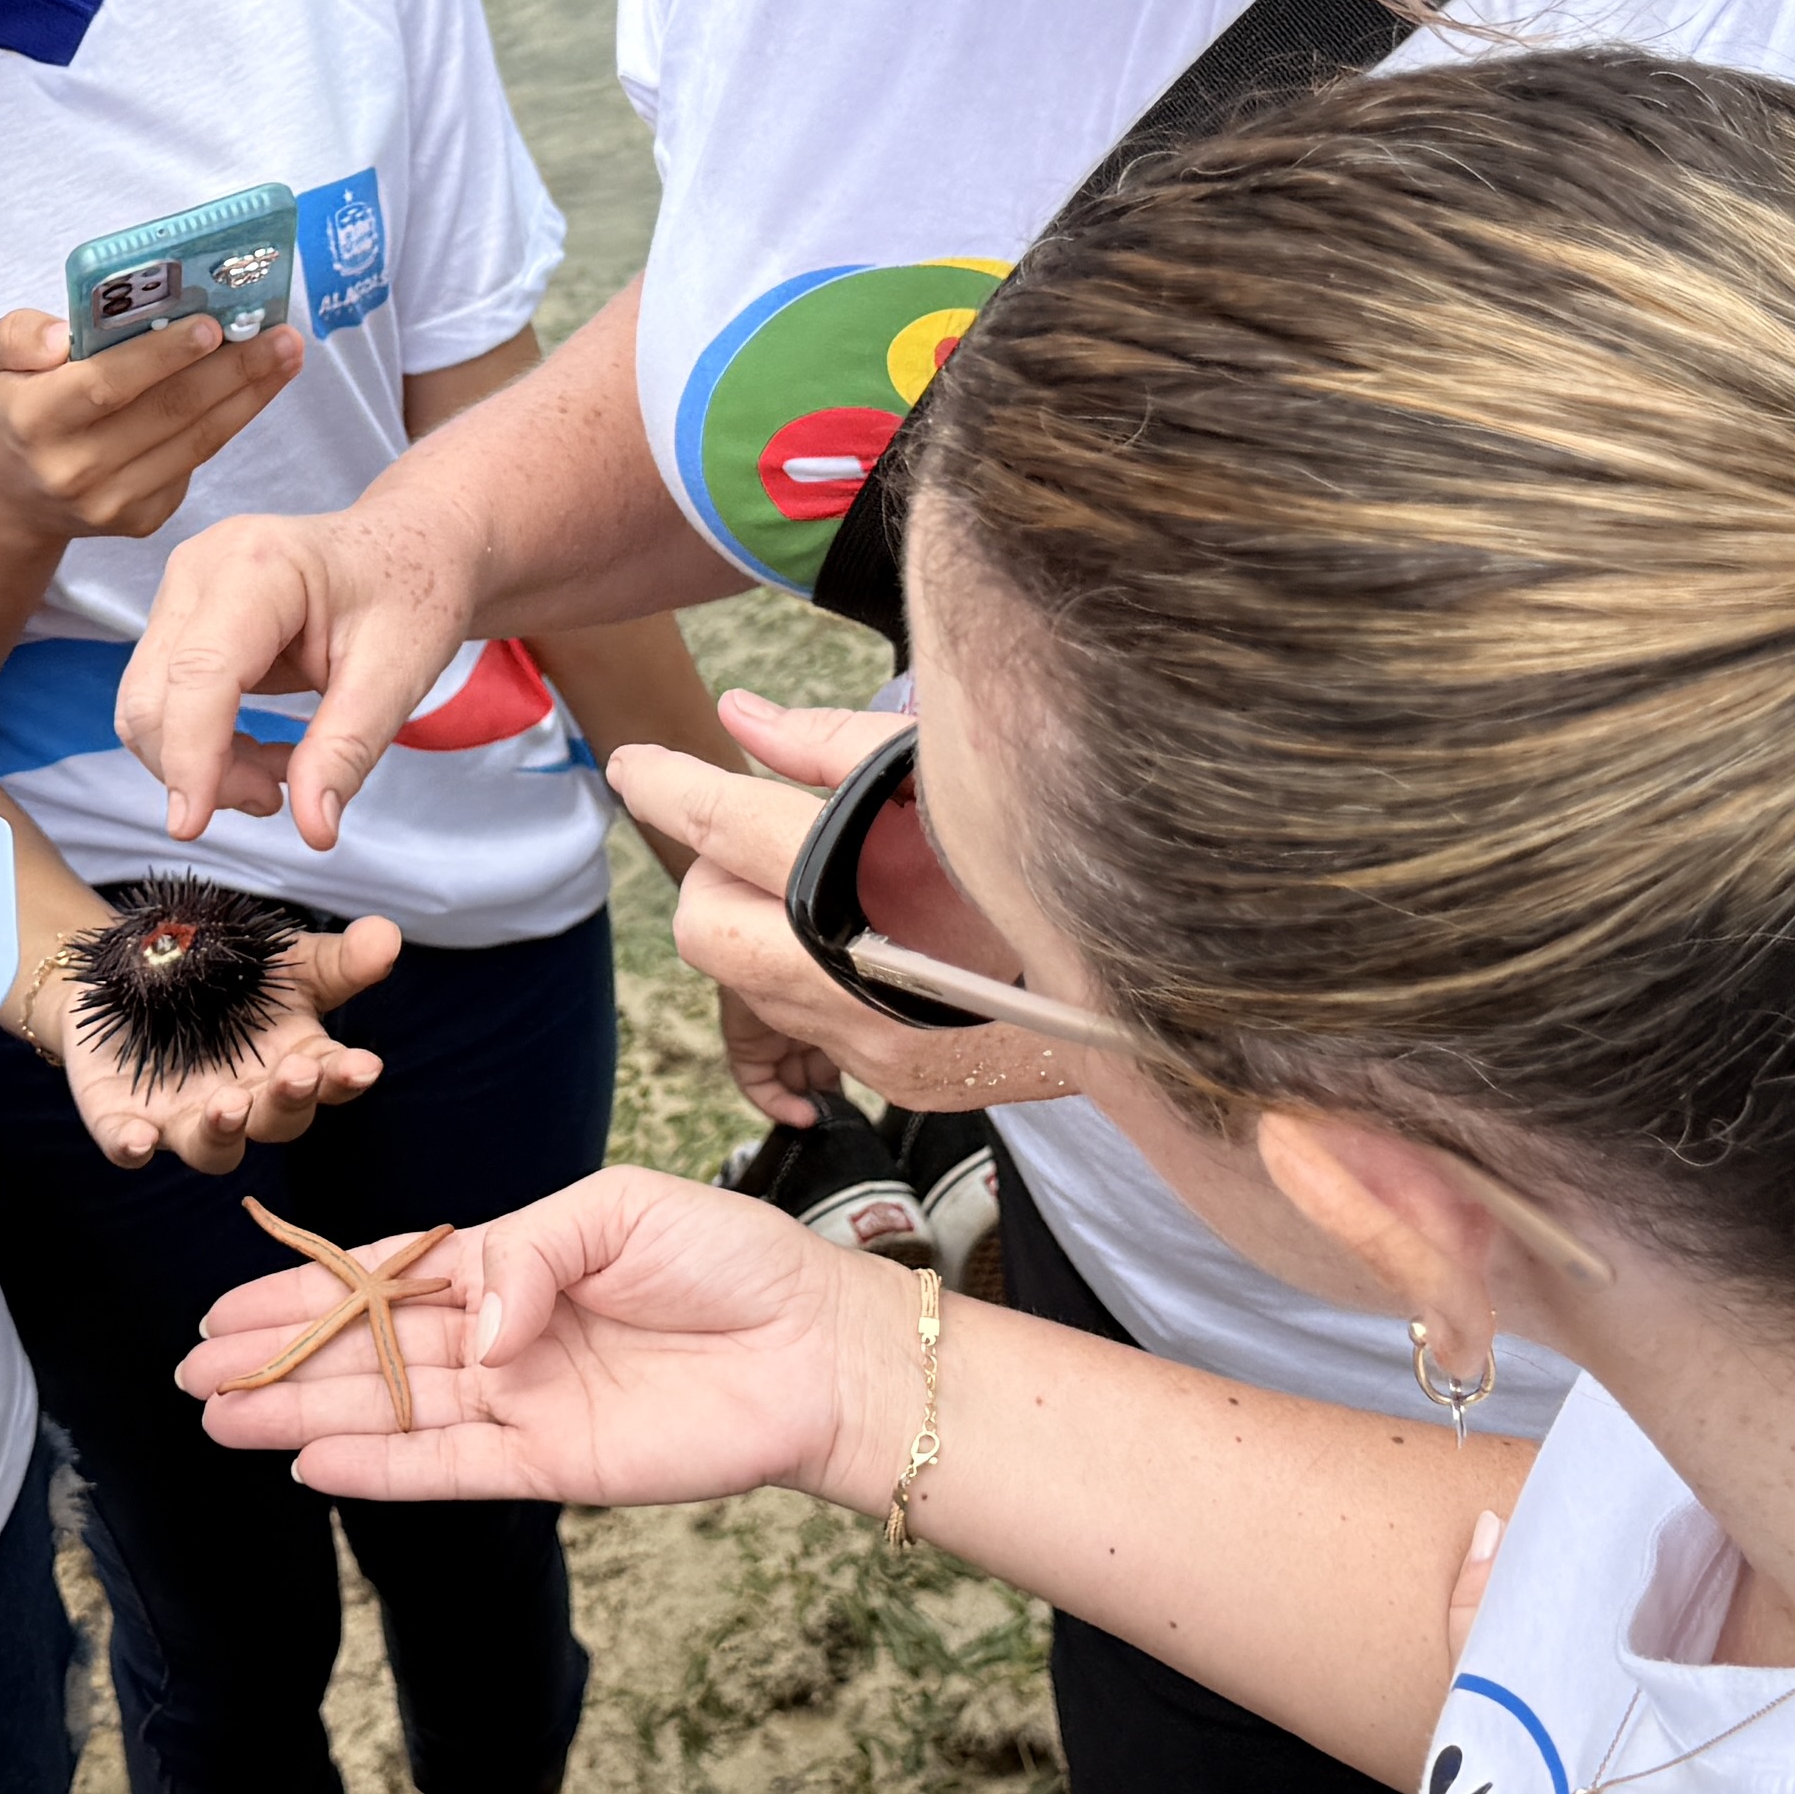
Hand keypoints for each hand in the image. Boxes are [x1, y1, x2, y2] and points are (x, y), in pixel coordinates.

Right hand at [0, 307, 303, 548]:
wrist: (17, 494)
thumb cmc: (18, 407)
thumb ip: (20, 335)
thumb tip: (65, 335)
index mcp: (35, 420)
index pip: (108, 385)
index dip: (162, 355)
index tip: (211, 325)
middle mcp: (74, 469)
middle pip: (169, 412)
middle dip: (233, 369)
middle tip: (280, 334)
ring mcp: (112, 501)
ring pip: (196, 440)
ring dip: (249, 394)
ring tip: (286, 354)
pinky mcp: (142, 519)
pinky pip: (196, 462)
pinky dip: (231, 421)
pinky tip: (257, 388)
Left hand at [46, 908, 404, 1173]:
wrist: (134, 971)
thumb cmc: (227, 978)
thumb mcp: (286, 963)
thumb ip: (338, 959)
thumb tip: (388, 935)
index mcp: (292, 1068)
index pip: (329, 1080)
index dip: (346, 1076)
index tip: (364, 1065)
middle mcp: (246, 1105)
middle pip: (276, 1120)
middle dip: (288, 1101)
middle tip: (296, 1074)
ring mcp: (186, 1120)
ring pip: (213, 1148)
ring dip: (222, 1132)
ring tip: (228, 1106)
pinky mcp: (125, 1121)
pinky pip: (128, 1143)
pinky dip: (132, 1145)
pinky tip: (138, 1140)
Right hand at [113, 498, 478, 851]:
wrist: (415, 543)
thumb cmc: (414, 590)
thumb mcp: (399, 674)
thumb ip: (347, 751)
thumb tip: (313, 830)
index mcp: (259, 565)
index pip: (200, 674)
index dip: (189, 756)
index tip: (191, 827)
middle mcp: (203, 567)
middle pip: (155, 695)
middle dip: (199, 771)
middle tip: (277, 798)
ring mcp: (184, 588)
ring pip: (148, 705)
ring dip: (199, 763)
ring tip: (281, 773)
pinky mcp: (182, 616)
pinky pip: (165, 699)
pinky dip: (201, 744)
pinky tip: (261, 749)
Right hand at [183, 1162, 910, 1512]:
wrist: (815, 1346)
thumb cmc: (729, 1259)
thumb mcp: (615, 1210)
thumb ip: (524, 1257)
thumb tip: (470, 1328)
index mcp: (510, 1263)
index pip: (385, 1278)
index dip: (306, 1292)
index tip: (226, 1305)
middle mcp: (502, 1336)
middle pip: (370, 1350)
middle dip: (280, 1358)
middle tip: (193, 1372)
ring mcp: (521, 1403)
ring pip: (392, 1410)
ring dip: (307, 1415)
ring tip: (222, 1418)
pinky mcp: (552, 1464)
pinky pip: (449, 1468)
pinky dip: (381, 1468)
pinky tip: (311, 1465)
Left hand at [613, 695, 1082, 1117]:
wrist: (1158, 982)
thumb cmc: (1058, 845)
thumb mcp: (949, 765)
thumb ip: (828, 747)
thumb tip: (737, 718)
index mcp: (866, 872)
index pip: (720, 824)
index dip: (664, 785)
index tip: (635, 764)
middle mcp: (851, 967)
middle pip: (701, 923)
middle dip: (714, 874)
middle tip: (766, 839)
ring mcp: (868, 1034)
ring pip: (743, 984)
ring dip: (758, 930)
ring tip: (833, 886)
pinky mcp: (893, 1075)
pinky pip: (806, 1027)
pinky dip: (812, 980)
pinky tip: (873, 944)